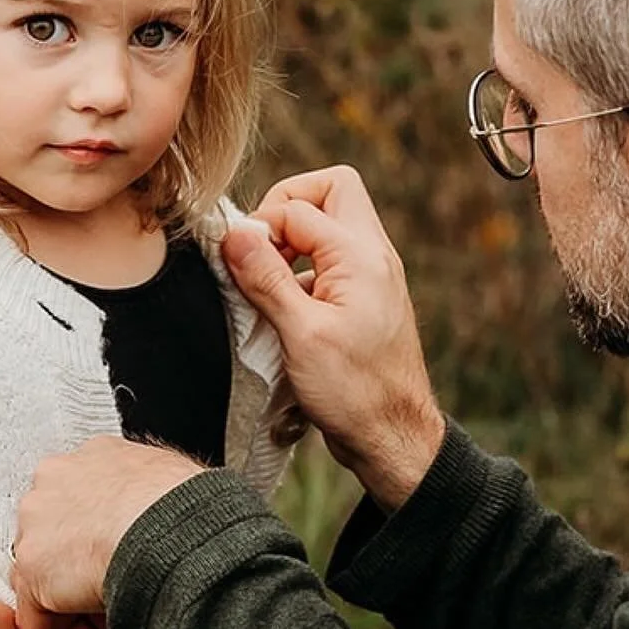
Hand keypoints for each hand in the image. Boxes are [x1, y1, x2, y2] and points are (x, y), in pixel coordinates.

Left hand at [12, 437, 205, 628]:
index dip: (97, 540)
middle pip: (56, 538)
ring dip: (67, 610)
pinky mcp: (35, 570)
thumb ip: (153, 492)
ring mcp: (37, 524)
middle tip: (102, 604)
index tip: (116, 562)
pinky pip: (35, 613)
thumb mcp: (172, 479)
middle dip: (76, 575)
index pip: (81, 504)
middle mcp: (55, 482)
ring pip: (44, 576)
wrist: (174, 528)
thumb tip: (177, 507)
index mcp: (93, 457)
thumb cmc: (189, 506)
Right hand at [222, 165, 444, 508]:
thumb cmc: (355, 393)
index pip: (299, 205)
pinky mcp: (363, 299)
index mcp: (361, 256)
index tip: (239, 263)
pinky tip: (284, 311)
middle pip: (331, 190)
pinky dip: (301, 271)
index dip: (261, 227)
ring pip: (330, 224)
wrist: (394, 437)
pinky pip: (330, 261)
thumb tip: (235, 232)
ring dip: (292, 241)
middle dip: (286, 207)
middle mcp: (372, 256)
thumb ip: (266, 279)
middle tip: (261, 249)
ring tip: (268, 283)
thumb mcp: (300, 335)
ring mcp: (371, 276)